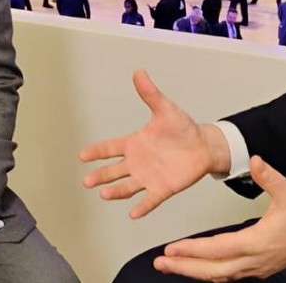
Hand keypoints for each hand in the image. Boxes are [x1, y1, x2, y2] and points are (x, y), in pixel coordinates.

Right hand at [80, 70, 228, 218]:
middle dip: (100, 176)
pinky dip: (142, 207)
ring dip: (116, 191)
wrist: (203, 146)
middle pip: (114, 171)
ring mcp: (148, 177)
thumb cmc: (182, 128)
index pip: (110, 148)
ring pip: (127, 186)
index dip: (96, 152)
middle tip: (87, 181)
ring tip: (104, 194)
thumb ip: (150, 94)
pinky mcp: (162, 189)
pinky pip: (150, 200)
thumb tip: (139, 72)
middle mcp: (137, 163)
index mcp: (134, 144)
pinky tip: (133, 213)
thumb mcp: (165, 109)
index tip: (83, 155)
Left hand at [153, 157, 285, 280]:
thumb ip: (269, 176)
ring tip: (171, 266)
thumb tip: (254, 160)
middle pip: (213, 271)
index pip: (218, 250)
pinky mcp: (257, 270)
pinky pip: (227, 276)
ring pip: (218, 277)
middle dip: (185, 268)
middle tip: (160, 263)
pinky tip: (195, 268)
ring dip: (193, 272)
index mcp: (257, 242)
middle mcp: (254, 260)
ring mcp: (255, 269)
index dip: (193, 251)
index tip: (172, 249)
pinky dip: (208, 273)